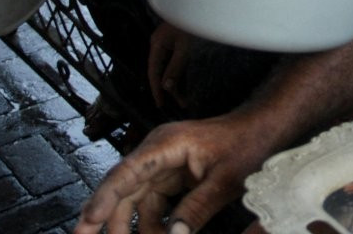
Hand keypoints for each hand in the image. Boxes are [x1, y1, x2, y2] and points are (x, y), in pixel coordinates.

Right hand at [74, 111, 266, 233]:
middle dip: (101, 217)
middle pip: (121, 187)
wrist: (264, 128)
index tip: (88, 220)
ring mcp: (163, 163)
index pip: (126, 172)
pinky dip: (149, 223)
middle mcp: (157, 152)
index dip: (104, 197)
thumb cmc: (248, 144)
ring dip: (129, 225)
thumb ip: (197, 208)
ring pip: (134, 199)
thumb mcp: (226, 180)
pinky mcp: (171, 175)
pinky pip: (151, 202)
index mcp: (167, 145)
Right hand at [148, 21, 194, 109]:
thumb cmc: (195, 23)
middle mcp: (161, 43)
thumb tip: (166, 87)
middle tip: (183, 104)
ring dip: (179, 81)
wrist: (207, 5)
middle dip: (171, 88)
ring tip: (188, 98)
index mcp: (157, 43)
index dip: (156, 89)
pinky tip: (190, 82)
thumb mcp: (185, 48)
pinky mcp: (180, 41)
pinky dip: (182, 72)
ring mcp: (170, 42)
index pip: (154, 71)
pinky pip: (178, 60)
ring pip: (171, 66)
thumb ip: (175, 68)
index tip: (160, 104)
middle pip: (162, 70)